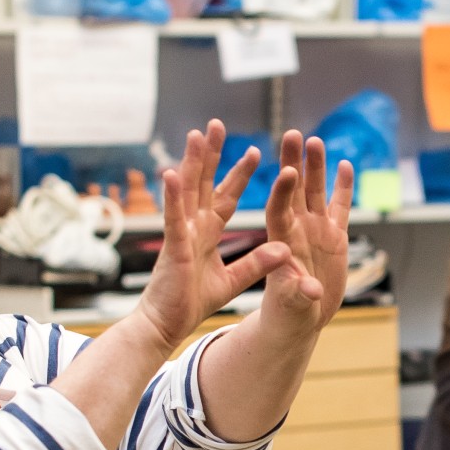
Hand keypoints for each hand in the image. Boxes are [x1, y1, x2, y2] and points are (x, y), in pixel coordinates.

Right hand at [138, 120, 285, 349]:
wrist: (165, 325)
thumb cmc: (190, 302)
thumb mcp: (233, 281)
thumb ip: (257, 264)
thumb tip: (285, 250)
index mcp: (207, 233)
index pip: (226, 197)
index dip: (239, 175)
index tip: (256, 152)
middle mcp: (193, 227)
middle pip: (204, 183)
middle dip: (212, 154)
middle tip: (218, 124)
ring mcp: (181, 234)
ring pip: (187, 191)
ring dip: (192, 162)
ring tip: (197, 134)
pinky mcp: (172, 247)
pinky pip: (172, 218)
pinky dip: (172, 196)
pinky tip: (173, 173)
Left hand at [256, 128, 353, 331]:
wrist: (301, 316)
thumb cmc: (289, 312)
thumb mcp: (292, 305)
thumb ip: (299, 293)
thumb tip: (311, 289)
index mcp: (281, 242)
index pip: (279, 209)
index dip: (283, 191)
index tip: (286, 171)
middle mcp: (297, 229)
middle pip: (294, 189)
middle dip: (293, 161)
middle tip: (293, 133)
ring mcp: (316, 229)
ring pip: (315, 191)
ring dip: (315, 166)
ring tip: (315, 140)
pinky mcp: (334, 236)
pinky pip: (339, 206)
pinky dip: (342, 187)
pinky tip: (344, 164)